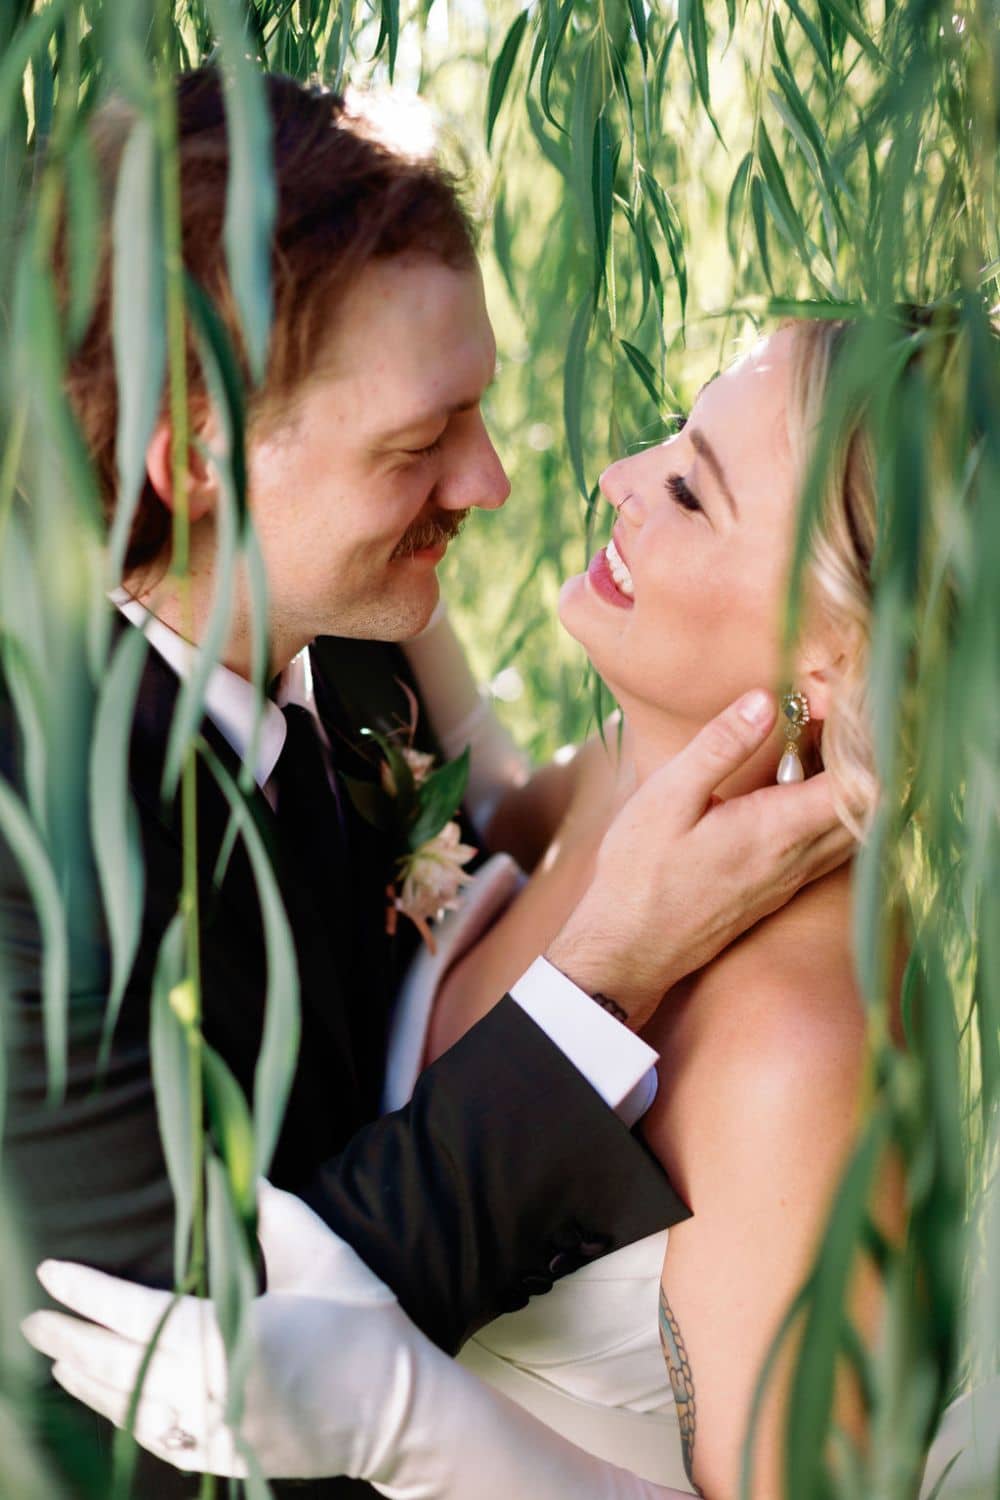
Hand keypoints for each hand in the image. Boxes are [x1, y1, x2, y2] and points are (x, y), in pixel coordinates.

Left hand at [22, 1182, 417, 1478]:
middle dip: (72, 1339)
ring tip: (53, 1355)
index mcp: (237, 1337)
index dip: (91, 1293)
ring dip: (88, 1379)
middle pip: (124, 1363)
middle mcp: (215, 1390)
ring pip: (132, 1404)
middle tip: (30, 1320)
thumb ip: (272, 1209)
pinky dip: (123, 1414)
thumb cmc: (364, 1324)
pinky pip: (157, 1435)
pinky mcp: (226, 1455)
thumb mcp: (322, 1254)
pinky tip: (103, 1398)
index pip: (142, 1312)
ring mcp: (218, 1431)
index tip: (52, 1273)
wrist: (402, 1410)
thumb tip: (235, 1166)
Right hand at [546, 689, 854, 1027]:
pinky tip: (805, 789)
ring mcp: (791, 880)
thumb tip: (765, 701)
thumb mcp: (666, 798)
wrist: (630, 950)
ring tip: (833, 745)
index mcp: (777, 830)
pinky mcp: (778, 891)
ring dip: (855, 789)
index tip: (857, 707)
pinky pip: (830, 848)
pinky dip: (835, 814)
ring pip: (853, 830)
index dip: (869, 745)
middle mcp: (797, 859)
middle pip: (868, 809)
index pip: (858, 786)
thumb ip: (719, 748)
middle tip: (852, 717)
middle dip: (871, 762)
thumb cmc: (640, 874)